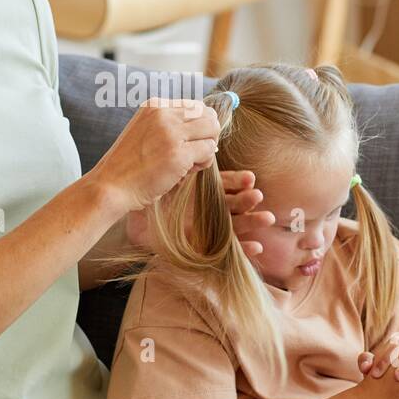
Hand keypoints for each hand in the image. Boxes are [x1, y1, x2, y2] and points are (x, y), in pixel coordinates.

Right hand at [89, 97, 219, 213]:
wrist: (110, 187)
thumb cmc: (129, 166)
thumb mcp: (146, 132)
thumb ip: (170, 125)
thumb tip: (209, 128)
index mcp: (155, 106)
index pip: (195, 106)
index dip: (197, 127)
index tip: (187, 143)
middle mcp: (163, 113)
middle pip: (208, 114)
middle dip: (207, 135)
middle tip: (194, 154)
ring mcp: (171, 133)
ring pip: (212, 129)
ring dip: (206, 149)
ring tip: (189, 164)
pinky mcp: (179, 154)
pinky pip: (209, 151)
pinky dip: (203, 163)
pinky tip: (185, 172)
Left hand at [125, 170, 275, 259]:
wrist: (132, 223)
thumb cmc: (148, 198)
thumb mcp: (166, 178)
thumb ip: (184, 165)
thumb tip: (201, 148)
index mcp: (200, 191)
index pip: (226, 184)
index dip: (238, 182)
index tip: (250, 178)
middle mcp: (207, 209)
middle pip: (234, 203)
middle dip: (247, 199)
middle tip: (256, 194)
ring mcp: (207, 228)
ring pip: (236, 224)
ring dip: (252, 220)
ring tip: (266, 217)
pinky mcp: (204, 247)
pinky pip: (228, 249)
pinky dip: (244, 248)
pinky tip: (257, 247)